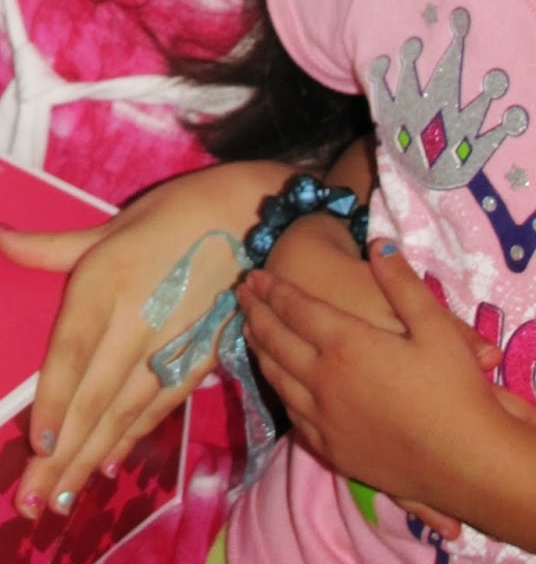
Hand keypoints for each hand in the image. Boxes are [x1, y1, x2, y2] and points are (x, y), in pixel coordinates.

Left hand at [0, 160, 287, 519]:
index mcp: (106, 282)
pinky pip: (155, 410)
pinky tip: (105, 465)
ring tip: (59, 499)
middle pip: (94, 398)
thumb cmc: (172, 215)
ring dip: (89, 459)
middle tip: (33, 502)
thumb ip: (50, 246)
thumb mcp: (110, 224)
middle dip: (63, 455)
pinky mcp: (195, 362)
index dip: (55, 400)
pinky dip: (128, 440)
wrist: (252, 220)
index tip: (37, 444)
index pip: (72, 351)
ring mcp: (168, 348)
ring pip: (123, 415)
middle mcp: (135, 322)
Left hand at [238, 240, 504, 539]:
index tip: (252, 275)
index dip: (272, 289)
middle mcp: (324, 379)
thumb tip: (379, 243)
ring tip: (250, 331)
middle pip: (276, 340)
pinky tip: (279, 385)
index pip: (295, 308)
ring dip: (259, 350)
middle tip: (240, 295)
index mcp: (344, 344)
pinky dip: (278, 391)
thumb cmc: (454, 391)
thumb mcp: (435, 326)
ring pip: (278, 377)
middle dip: (255, 313)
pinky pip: (294, 414)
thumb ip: (401, 282)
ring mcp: (325, 418)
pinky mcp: (334, 450)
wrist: (468, 465)